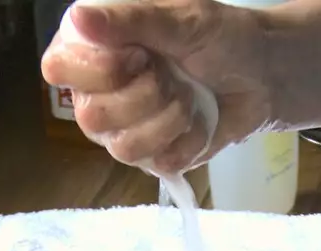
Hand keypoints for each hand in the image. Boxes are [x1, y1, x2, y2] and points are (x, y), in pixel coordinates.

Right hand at [40, 0, 271, 172]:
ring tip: (189, 96)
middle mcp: (97, 92)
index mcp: (92, 49)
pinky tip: (199, 120)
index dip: (98, 69)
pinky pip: (157, 163)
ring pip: (123, 147)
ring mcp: (121, 130)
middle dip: (146, 95)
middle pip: (91, 116)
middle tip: (169, 74)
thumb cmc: (220, 38)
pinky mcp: (151, 159)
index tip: (138, 55)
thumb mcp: (180, 18)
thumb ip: (129, 20)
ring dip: (171, 118)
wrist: (262, 76)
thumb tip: (78, 18)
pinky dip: (189, 140)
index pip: (58, 69)